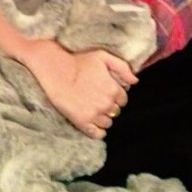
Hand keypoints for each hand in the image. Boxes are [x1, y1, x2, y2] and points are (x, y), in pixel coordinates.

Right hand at [14, 38, 137, 139]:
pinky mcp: (83, 123)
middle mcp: (107, 104)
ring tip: (93, 108)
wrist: (56, 71)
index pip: (123, 99)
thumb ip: (122, 68)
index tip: (106, 91)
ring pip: (108, 123)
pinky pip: (97, 134)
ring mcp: (95, 115)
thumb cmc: (79, 61)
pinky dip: (98, 131)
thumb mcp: (103, 57)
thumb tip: (135, 80)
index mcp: (114, 89)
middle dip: (109, 106)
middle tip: (98, 98)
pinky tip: (93, 123)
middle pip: (116, 112)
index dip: (116, 95)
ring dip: (103, 117)